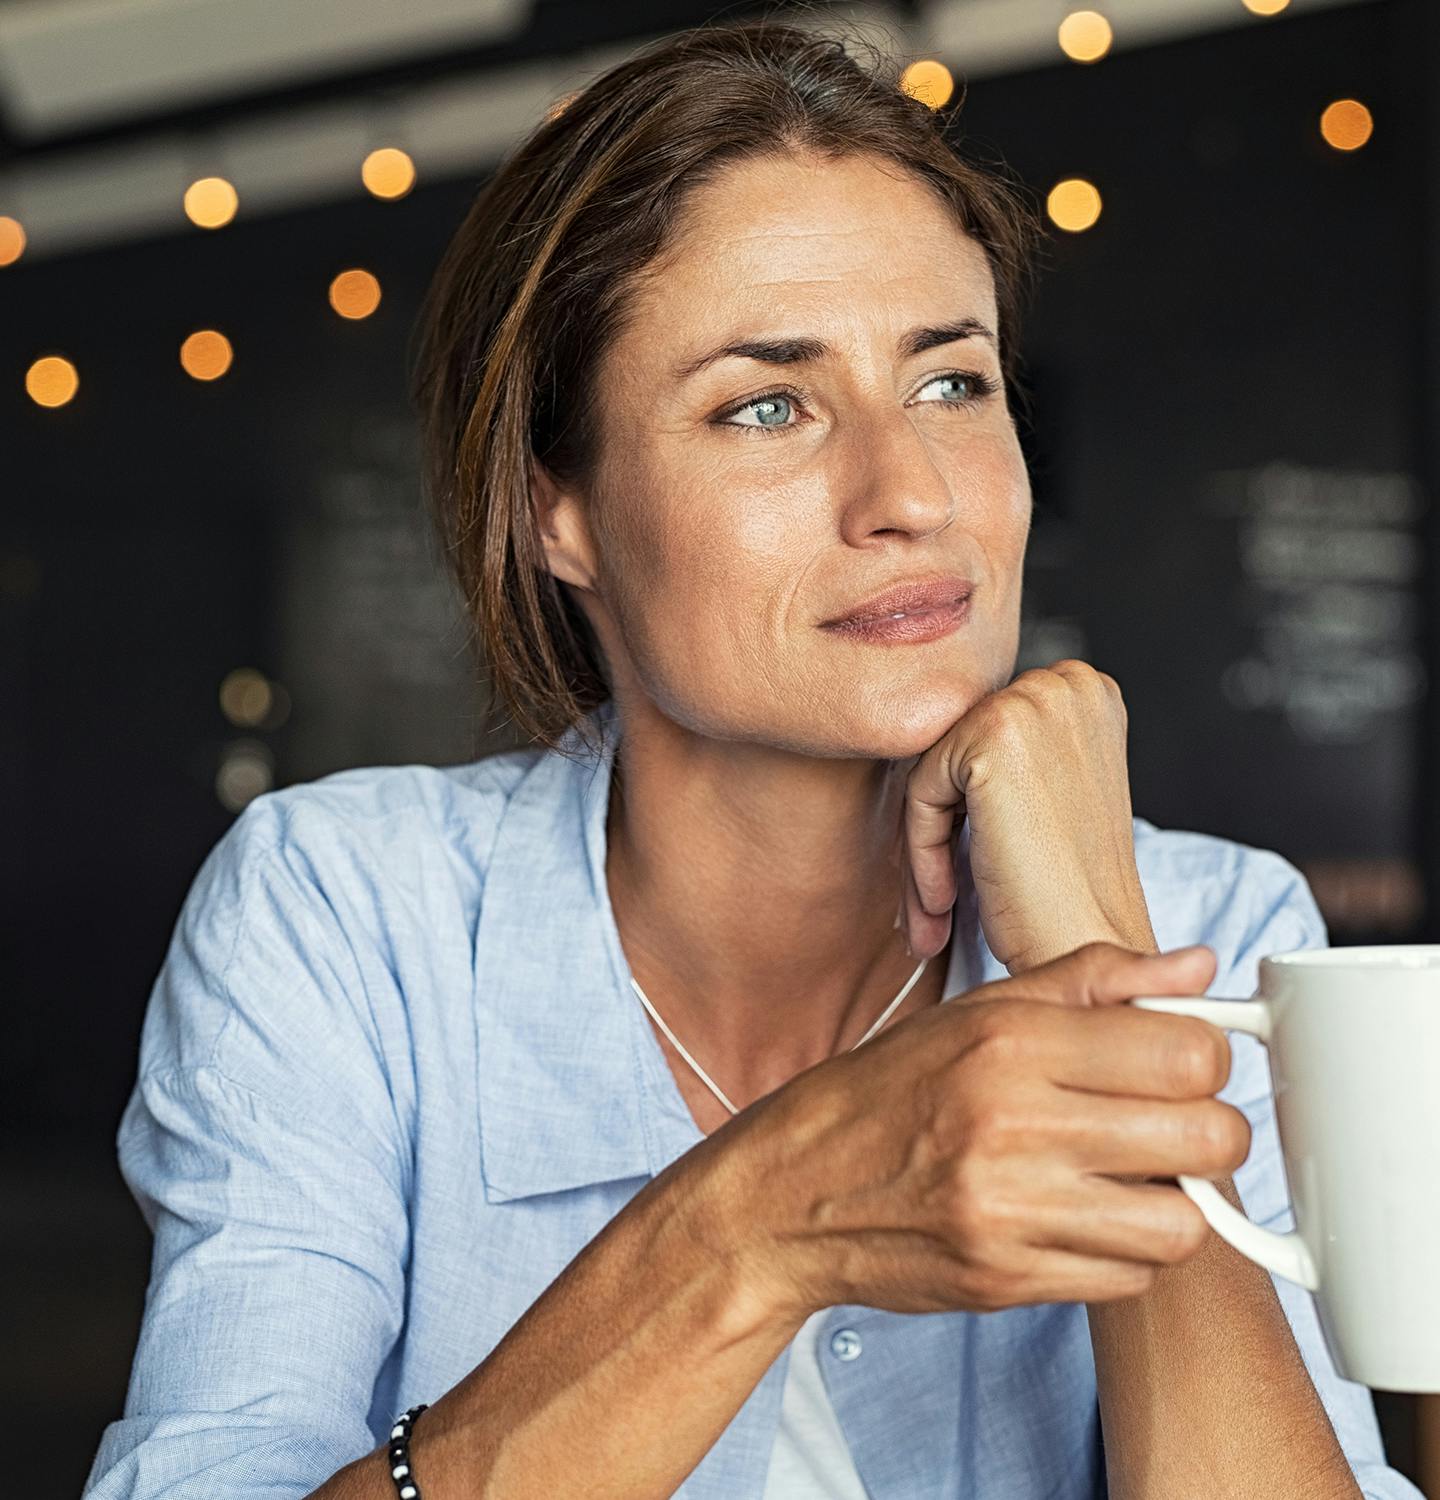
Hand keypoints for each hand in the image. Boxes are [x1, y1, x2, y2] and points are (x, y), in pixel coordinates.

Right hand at [714, 942, 1237, 1322]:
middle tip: (1169, 1121)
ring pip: (1182, 1223)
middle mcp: (1013, 1124)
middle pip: (1206, 1137)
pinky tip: (1082, 1217)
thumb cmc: (889, 1090)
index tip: (1179, 1061)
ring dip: (1171, 1200)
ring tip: (1127, 1175)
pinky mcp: (1008, 1281)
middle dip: (1207, 1128)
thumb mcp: (979, 1012)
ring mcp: (1011, 1211)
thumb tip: (1198, 968)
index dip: (1204, 1056)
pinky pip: (1130, 1280)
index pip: (1187, 1052)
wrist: (794, 1189)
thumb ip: (1094, 981)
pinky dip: (1124, 1252)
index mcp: (1010, 1042)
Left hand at [899, 658, 1154, 975]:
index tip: (966, 866)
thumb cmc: (1069, 890)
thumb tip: (927, 731)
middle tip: (940, 900)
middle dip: (942, 826)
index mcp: (1087, 690)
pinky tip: (944, 903)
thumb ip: (1009, 749)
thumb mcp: (1048, 793)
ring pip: (933, 771)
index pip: (983, 732)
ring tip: (938, 911)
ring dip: (926, 847)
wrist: (1091, 947)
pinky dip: (922, 853)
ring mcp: (1033, 702)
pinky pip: (921, 791)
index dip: (967, 807)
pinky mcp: (993, 735)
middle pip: (955, 748)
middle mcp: (1068, 683)